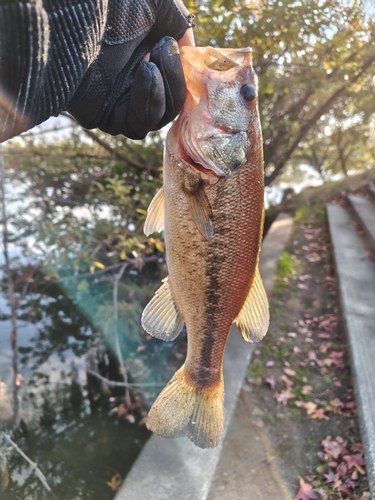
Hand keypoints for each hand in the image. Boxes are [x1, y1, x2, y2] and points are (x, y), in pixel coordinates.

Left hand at [68, 0, 194, 139]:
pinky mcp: (106, 117)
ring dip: (166, 89)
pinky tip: (145, 71)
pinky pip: (138, 125)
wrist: (71, 14)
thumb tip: (189, 50)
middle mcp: (132, 82)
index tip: (186, 51)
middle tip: (164, 47)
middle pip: (171, 103)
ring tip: (150, 58)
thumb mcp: (156, 3)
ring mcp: (120, 101)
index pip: (175, 81)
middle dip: (176, 78)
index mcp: (143, 57)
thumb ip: (179, 23)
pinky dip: (149, 100)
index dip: (185, 71)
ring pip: (157, 118)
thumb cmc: (110, 4)